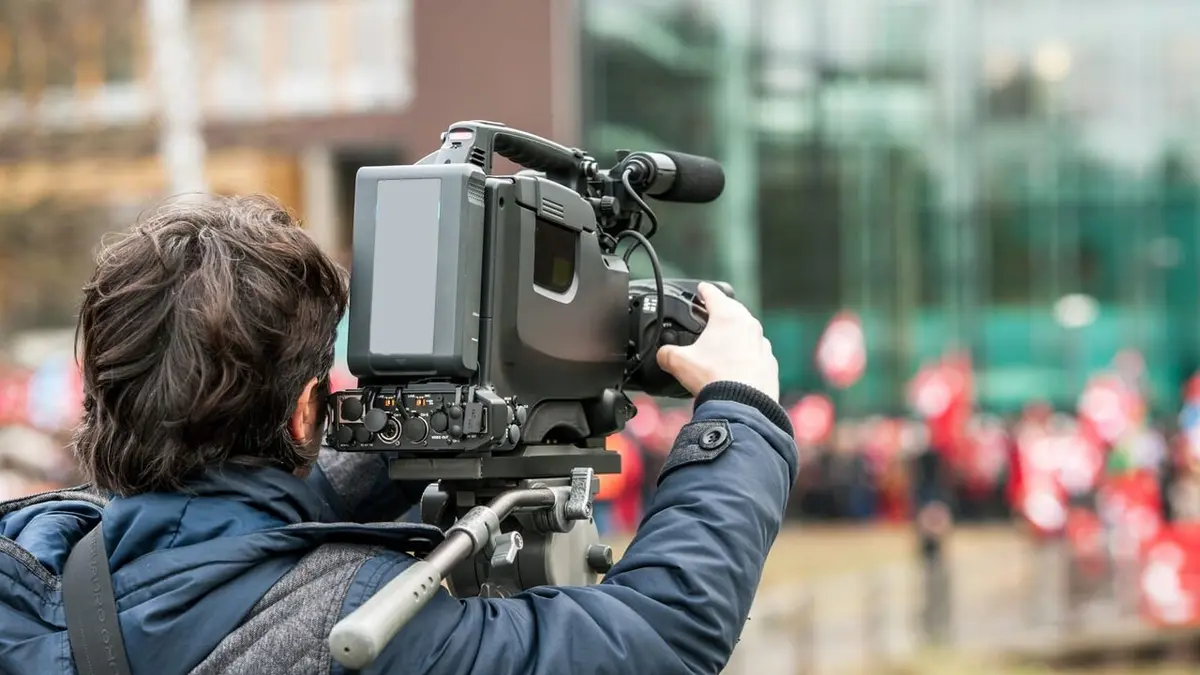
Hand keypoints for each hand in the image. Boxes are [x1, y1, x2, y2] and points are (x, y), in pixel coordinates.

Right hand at [656, 282, 779, 400]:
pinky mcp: (769, 364)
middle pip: (733, 311)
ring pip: (747, 332)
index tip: (701, 288)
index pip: (713, 294)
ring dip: (735, 336)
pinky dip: (746, 356)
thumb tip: (662, 355)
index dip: (704, 290)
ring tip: (720, 347)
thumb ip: (666, 353)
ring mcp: (762, 345)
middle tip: (709, 317)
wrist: (742, 406)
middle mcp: (749, 325)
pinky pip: (755, 354)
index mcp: (728, 316)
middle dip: (721, 312)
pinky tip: (735, 369)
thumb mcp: (678, 362)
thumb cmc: (714, 378)